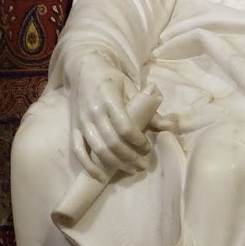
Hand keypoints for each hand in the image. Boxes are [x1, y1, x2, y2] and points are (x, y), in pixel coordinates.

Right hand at [68, 59, 153, 179]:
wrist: (83, 69)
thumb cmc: (111, 79)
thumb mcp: (131, 88)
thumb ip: (150, 109)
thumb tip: (170, 126)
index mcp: (109, 99)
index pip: (124, 126)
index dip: (137, 140)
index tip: (147, 147)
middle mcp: (94, 111)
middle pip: (112, 142)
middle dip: (130, 157)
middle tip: (143, 165)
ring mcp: (82, 121)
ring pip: (98, 149)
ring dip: (115, 164)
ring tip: (131, 169)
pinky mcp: (74, 128)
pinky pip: (78, 151)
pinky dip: (89, 166)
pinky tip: (102, 176)